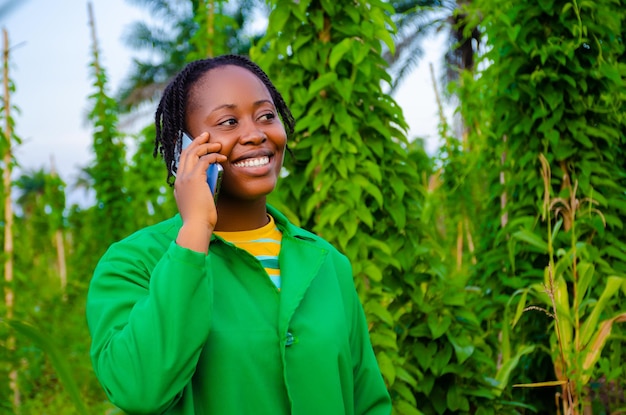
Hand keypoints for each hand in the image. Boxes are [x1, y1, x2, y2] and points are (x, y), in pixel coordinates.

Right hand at [174, 132, 226, 251]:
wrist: (196, 226)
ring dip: (207, 146)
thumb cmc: (199, 219)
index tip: (199, 145)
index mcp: (179, 184)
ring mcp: (185, 178)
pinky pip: (204, 161)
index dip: (190, 151)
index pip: (182, 162)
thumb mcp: (197, 203)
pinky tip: (222, 157)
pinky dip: (213, 156)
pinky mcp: (195, 179)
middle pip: (186, 153)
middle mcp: (180, 179)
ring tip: (217, 144)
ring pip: (194, 154)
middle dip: (196, 142)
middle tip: (206, 135)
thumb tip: (209, 186)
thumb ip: (200, 192)